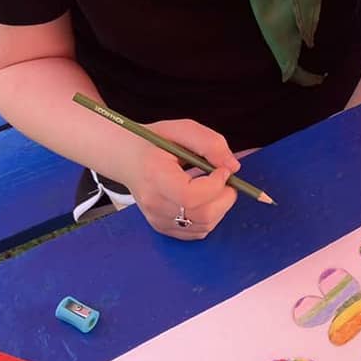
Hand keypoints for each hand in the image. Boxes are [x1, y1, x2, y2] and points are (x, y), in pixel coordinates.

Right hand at [125, 120, 239, 240]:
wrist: (127, 158)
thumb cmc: (153, 142)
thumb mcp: (181, 129)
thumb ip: (210, 143)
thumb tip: (233, 166)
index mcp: (155, 175)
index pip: (191, 196)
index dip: (215, 185)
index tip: (223, 170)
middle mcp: (154, 203)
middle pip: (202, 215)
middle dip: (225, 197)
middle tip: (225, 179)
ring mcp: (157, 219)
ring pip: (204, 226)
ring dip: (220, 206)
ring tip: (213, 186)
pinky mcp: (163, 227)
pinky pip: (197, 232)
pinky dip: (210, 217)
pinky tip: (204, 198)